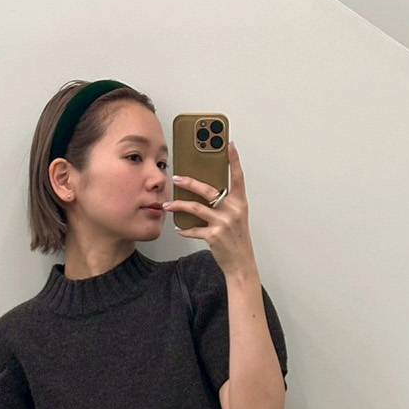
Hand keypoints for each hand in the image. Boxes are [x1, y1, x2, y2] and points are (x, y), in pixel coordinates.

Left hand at [161, 139, 256, 278]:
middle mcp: (232, 210)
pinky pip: (194, 230)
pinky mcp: (214, 236)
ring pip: (196, 208)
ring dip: (179, 205)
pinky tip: (178, 228)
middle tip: (176, 177)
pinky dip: (185, 229)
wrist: (241, 263)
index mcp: (240, 203)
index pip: (238, 177)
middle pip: (208, 190)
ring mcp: (223, 223)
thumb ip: (226, 203)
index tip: (229, 145)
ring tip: (168, 204)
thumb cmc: (237, 239)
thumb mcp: (237, 217)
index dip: (234, 161)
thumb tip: (207, 192)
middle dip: (189, 182)